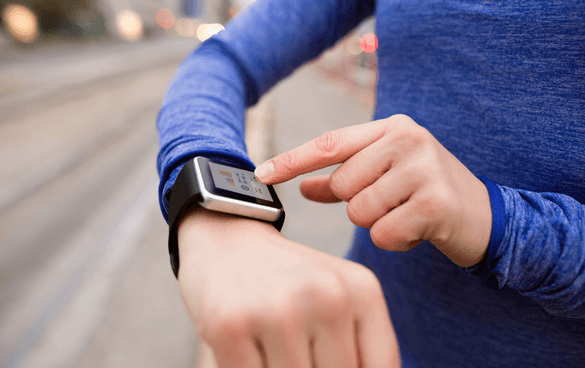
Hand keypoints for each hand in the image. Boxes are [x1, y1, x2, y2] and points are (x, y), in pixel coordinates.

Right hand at [177, 208, 399, 367]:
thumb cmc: (287, 281)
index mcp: (362, 290)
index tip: (329, 362)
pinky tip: (247, 348)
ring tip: (272, 345)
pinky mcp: (230, 324)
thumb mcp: (338, 298)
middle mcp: (326, 297)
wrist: (226, 239)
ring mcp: (278, 311)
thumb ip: (357, 346)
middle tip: (297, 350)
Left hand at [255, 114, 491, 266]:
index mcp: (391, 128)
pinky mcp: (435, 202)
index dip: (292, 160)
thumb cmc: (426, 194)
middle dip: (358, 204)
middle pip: (342, 185)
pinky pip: (383, 234)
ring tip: (407, 215)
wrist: (486, 217)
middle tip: (392, 203)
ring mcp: (424, 168)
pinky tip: (419, 230)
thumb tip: (303, 186)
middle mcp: (407, 139)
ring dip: (378, 223)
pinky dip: (396, 240)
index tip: (260, 174)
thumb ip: (343, 179)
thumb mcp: (384, 178)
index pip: (330, 144)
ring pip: (360, 211)